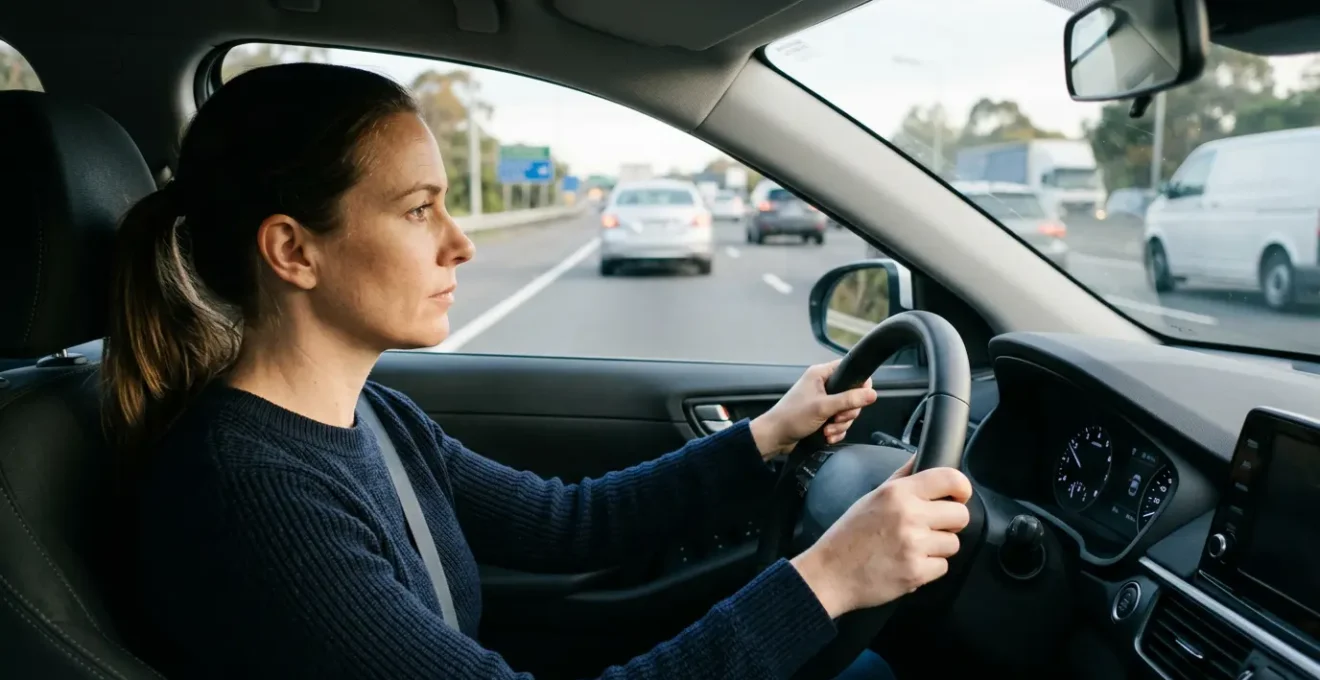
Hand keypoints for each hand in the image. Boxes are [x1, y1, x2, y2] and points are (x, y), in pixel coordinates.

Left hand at [749, 359, 877, 459]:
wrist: (774, 437)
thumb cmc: (792, 417)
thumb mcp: (823, 407)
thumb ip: (849, 400)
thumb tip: (872, 394)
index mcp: (821, 374)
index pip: (850, 370)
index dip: (860, 384)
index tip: (860, 398)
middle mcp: (822, 385)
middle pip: (852, 395)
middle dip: (847, 412)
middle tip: (836, 418)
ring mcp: (822, 401)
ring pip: (846, 411)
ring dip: (841, 424)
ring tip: (828, 430)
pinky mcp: (821, 416)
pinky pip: (839, 422)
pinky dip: (836, 431)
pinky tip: (827, 436)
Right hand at [790, 457, 972, 617]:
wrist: (829, 573)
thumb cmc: (849, 536)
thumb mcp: (872, 496)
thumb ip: (901, 477)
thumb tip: (921, 457)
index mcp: (897, 493)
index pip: (950, 479)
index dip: (962, 488)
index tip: (959, 496)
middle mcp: (908, 515)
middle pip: (961, 514)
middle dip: (950, 523)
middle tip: (930, 527)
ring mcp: (913, 545)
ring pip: (954, 543)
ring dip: (938, 548)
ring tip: (913, 548)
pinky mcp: (916, 572)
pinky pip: (943, 567)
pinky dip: (929, 569)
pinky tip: (908, 563)